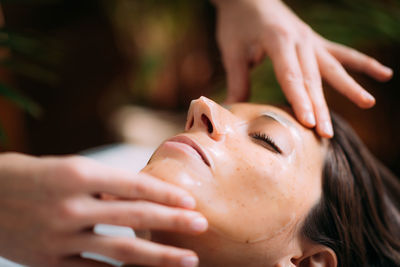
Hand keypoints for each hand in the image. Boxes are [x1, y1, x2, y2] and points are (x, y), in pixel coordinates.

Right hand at [0, 153, 205, 266]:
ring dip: (158, 257)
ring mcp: (60, 237)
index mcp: (78, 175)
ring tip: (188, 259)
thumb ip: (105, 186)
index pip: (134, 186)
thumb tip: (142, 197)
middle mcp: (71, 206)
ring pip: (121, 251)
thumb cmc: (34, 176)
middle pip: (135, 217)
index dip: (166, 194)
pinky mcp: (50, 261)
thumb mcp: (69, 169)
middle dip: (172, 222)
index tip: (190, 201)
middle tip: (201, 225)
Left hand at [214, 0, 392, 136]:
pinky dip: (362, 64)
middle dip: (320, 107)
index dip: (299, 101)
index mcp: (278, 40)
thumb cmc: (237, 22)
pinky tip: (384, 74)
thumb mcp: (232, 49)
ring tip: (368, 103)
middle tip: (326, 133)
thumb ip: (237, 79)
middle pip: (313, 79)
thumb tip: (234, 108)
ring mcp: (310, 40)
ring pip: (331, 68)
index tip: (309, 123)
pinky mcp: (314, 41)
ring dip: (348, 88)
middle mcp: (300, 40)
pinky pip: (341, 53)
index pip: (291, 76)